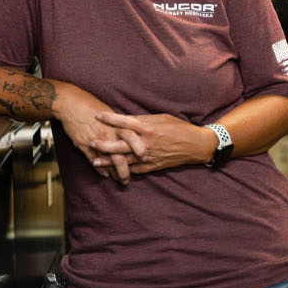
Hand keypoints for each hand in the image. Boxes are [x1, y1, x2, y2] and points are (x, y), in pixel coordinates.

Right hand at [49, 86, 136, 182]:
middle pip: (119, 156)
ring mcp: (94, 141)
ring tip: (120, 180)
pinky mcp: (83, 144)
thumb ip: (121, 125)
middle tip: (129, 179)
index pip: (132, 139)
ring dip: (113, 173)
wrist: (70, 104)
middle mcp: (107, 134)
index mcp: (116, 125)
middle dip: (125, 171)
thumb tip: (133, 131)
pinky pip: (93, 160)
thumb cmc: (91, 106)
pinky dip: (99, 169)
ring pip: (107, 162)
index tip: (146, 158)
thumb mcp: (111, 113)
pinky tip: (105, 174)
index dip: (140, 150)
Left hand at [90, 112, 214, 176]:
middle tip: (90, 143)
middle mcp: (147, 143)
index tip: (97, 116)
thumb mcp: (161, 118)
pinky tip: (112, 171)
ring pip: (126, 160)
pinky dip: (124, 170)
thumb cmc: (179, 128)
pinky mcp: (154, 166)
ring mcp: (150, 156)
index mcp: (149, 128)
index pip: (126, 122)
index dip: (111, 119)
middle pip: (122, 144)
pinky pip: (136, 169)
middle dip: (105, 145)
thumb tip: (124, 117)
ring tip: (94, 161)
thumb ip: (142, 119)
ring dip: (109, 161)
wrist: (197, 145)